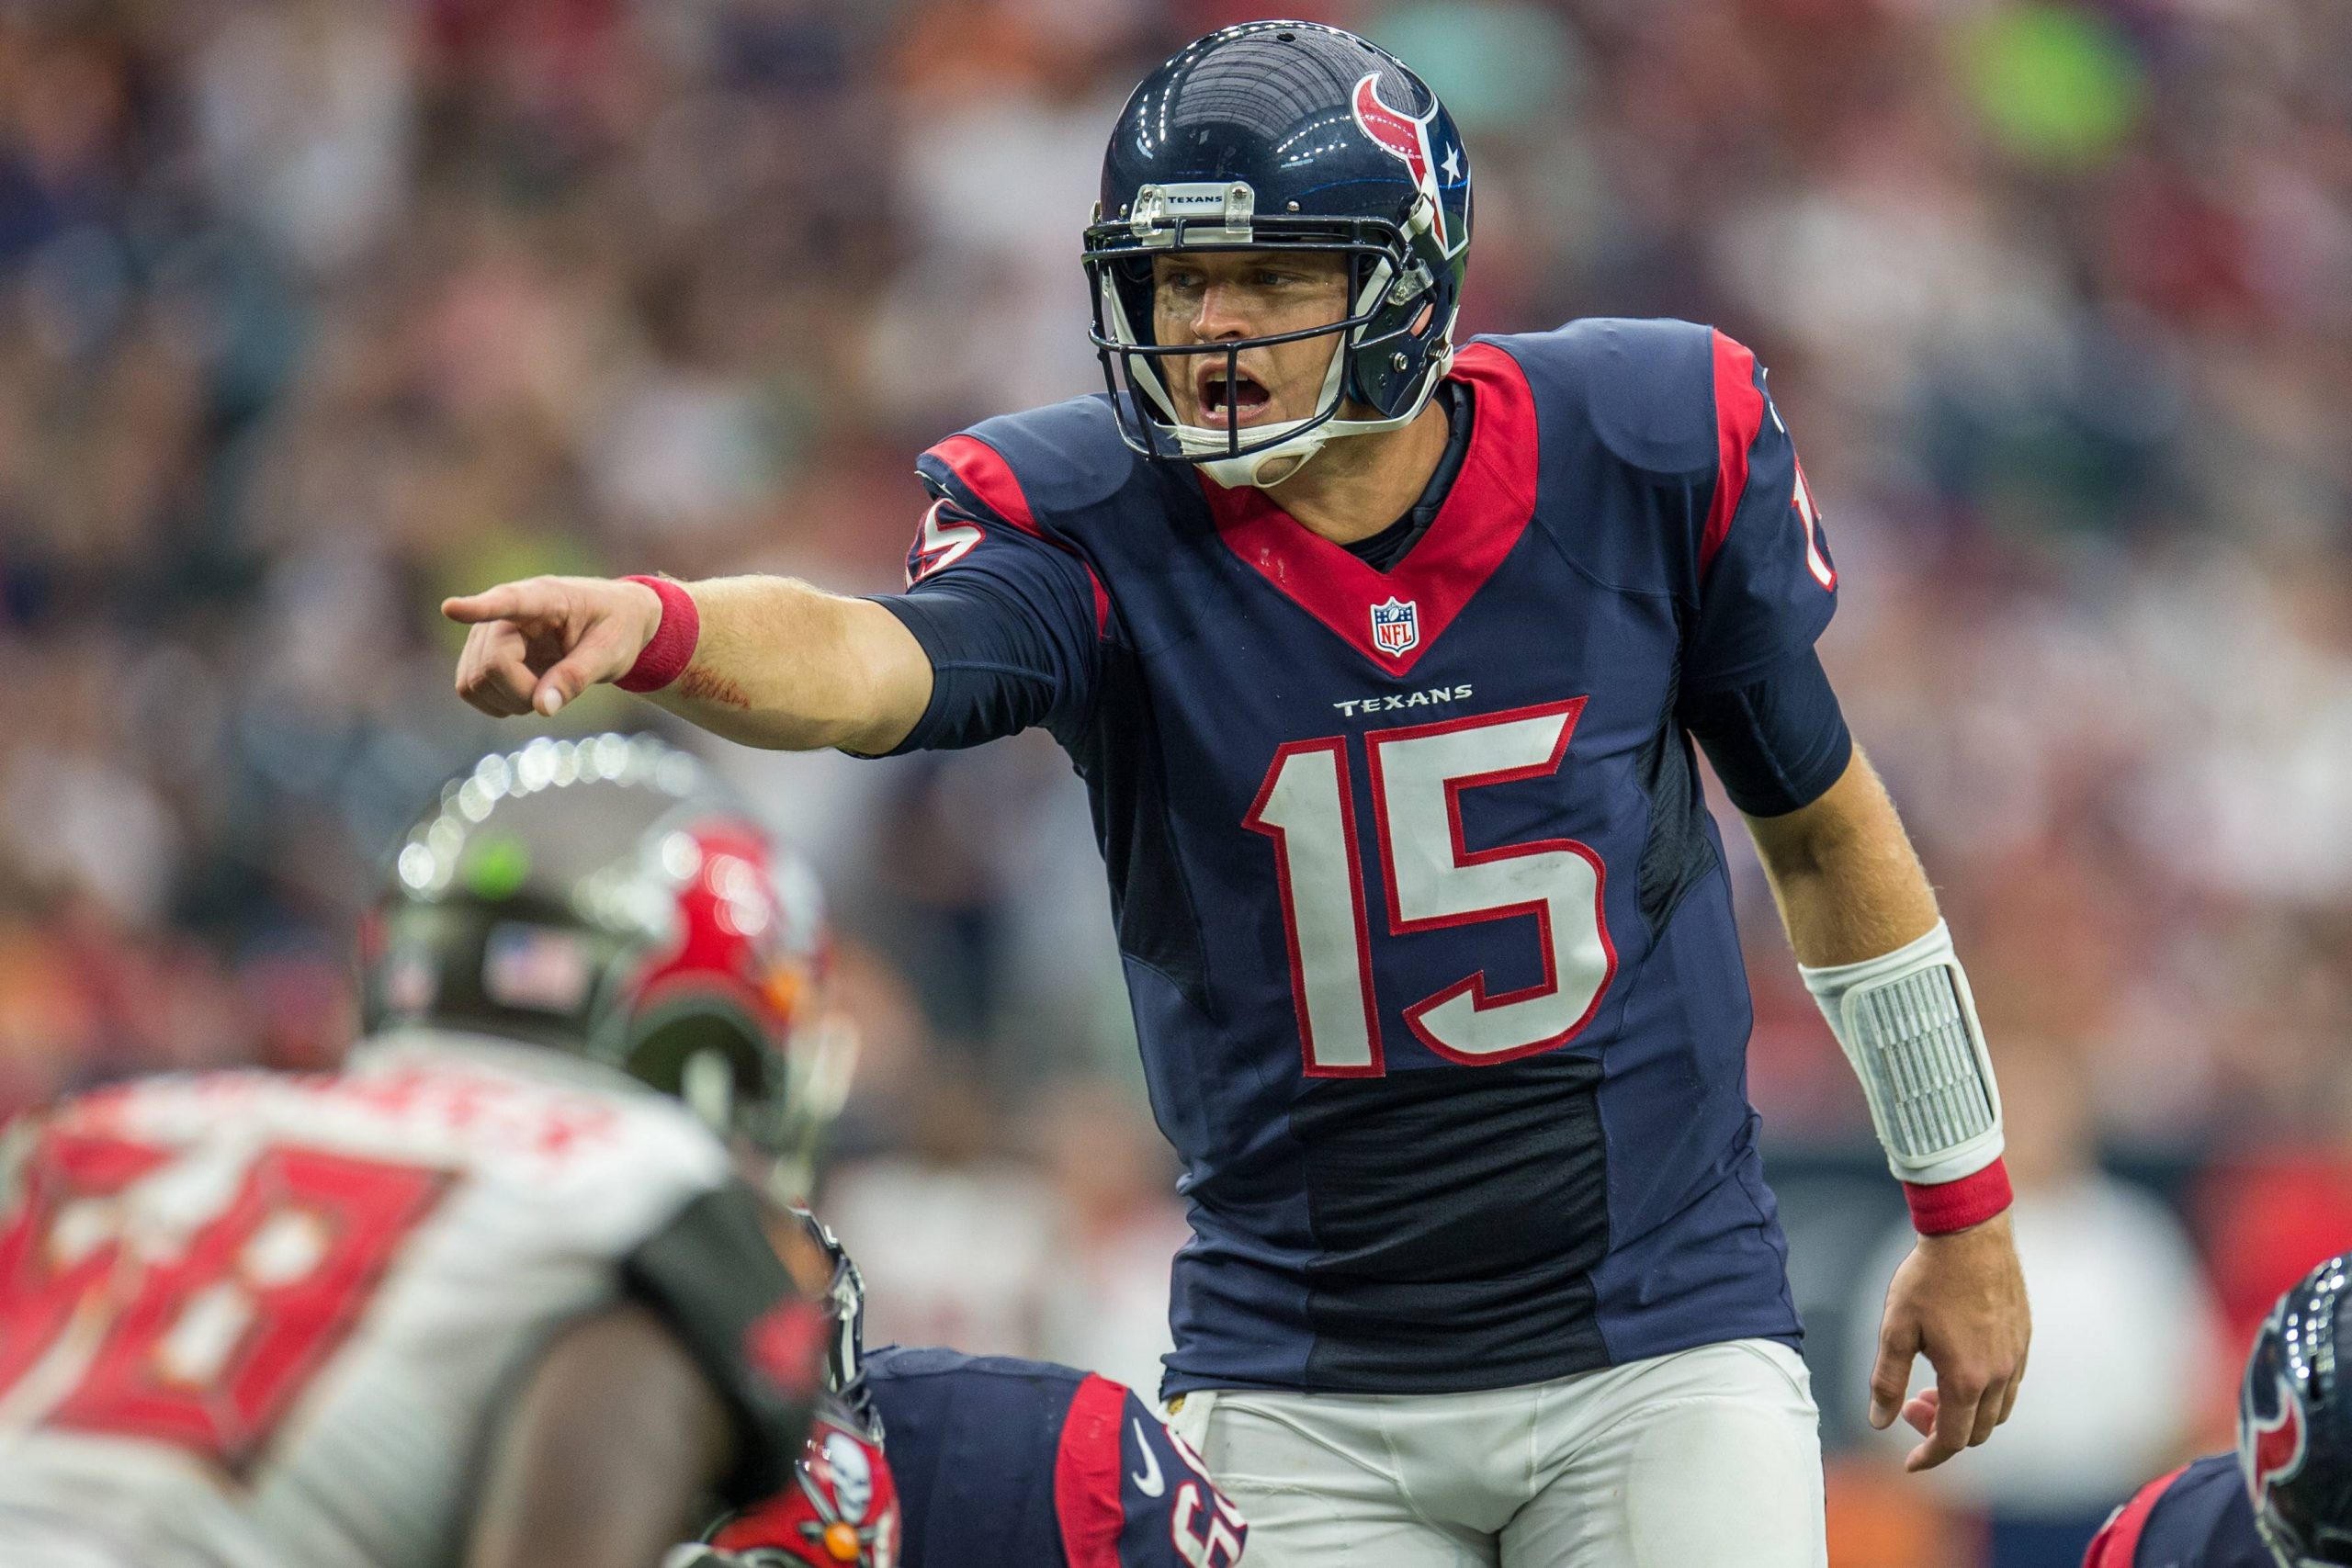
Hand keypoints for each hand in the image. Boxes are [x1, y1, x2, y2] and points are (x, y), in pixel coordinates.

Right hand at [444, 576, 664, 718]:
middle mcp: (506, 613)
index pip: (507, 602)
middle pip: (491, 665)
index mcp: (545, 598)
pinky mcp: (480, 652)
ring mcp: (487, 633)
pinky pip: (469, 688)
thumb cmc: (617, 628)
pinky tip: (526, 691)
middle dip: (521, 693)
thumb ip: (577, 678)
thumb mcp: (612, 653)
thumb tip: (542, 708)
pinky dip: (496, 703)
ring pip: (473, 681)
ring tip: (545, 689)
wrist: (613, 621)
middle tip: (558, 691)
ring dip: (507, 701)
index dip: (478, 608)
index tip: (451, 608)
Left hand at [1868, 1208, 2029, 1471]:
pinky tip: (1959, 1367)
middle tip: (1910, 1406)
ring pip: (1998, 1411)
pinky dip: (1985, 1393)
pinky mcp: (2024, 1340)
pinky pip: (2010, 1385)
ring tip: (1932, 1388)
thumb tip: (1878, 1421)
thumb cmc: (1928, 1279)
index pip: (1952, 1439)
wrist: (1971, 1235)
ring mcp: (2017, 1358)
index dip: (1929, 1456)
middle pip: (1978, 1431)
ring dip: (1966, 1414)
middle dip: (1943, 1432)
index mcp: (1967, 1379)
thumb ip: (1887, 1380)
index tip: (1910, 1464)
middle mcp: (2000, 1375)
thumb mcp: (1895, 1329)